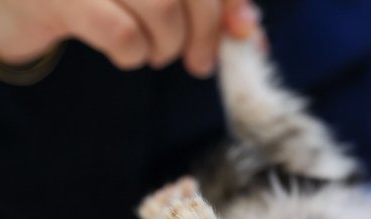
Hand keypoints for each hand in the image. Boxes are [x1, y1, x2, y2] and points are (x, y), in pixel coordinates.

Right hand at [0, 0, 259, 74]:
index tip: (241, 32)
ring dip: (168, 44)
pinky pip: (121, 33)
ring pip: (161, 7)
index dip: (228, 3)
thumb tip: (249, 30)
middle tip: (199, 62)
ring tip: (155, 53)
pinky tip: (127, 54)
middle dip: (205, 32)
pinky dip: (134, 54)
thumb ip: (204, 4)